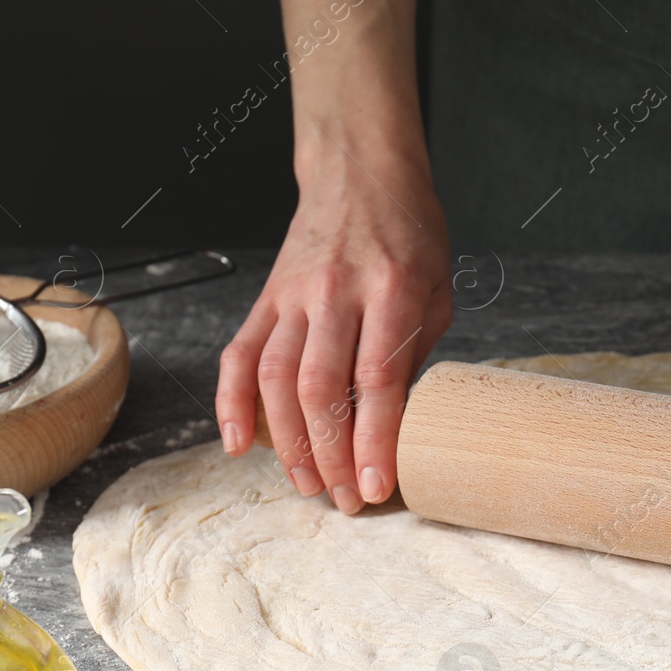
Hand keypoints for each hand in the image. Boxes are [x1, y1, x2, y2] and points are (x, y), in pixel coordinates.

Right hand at [214, 0, 450, 513]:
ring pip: (277, 379)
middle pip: (321, 388)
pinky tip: (239, 444)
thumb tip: (400, 422)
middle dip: (332, 455)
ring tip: (309, 485)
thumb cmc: (410, 232)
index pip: (378, 379)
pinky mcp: (266, 298)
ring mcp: (293, 294)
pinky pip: (241, 355)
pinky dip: (233, 402)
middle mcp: (335, 292)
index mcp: (391, 288)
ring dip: (288, 442)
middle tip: (346, 500)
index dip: (376, 439)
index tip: (378, 486)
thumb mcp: (438, 286)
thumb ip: (417, 349)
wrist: (359, 170)